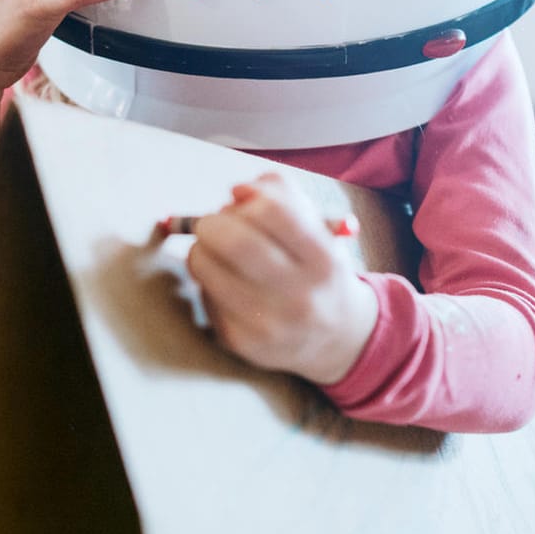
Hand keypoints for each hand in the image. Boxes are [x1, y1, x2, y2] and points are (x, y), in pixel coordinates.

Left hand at [186, 172, 378, 384]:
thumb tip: (238, 191)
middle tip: (210, 224)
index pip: (272, 211)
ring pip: (206, 267)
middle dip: (211, 223)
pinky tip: (224, 283)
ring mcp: (270, 324)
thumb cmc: (315, 268)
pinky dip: (205, 280)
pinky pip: (204, 296)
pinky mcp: (242, 342)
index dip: (247, 197)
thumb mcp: (317, 227)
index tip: (239, 201)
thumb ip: (281, 194)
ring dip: (200, 249)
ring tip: (213, 250)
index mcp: (324, 260)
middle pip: (236, 242)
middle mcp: (301, 296)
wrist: (334, 338)